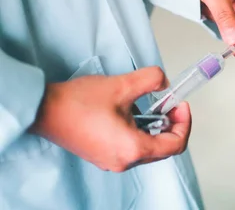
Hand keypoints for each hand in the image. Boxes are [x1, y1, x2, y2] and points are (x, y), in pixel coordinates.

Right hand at [30, 67, 190, 171]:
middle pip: (163, 148)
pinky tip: (133, 113)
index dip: (184, 123)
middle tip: (171, 104)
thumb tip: (164, 83)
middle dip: (172, 124)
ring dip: (156, 128)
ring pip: (148, 148)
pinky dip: (141, 132)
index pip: (175, 144)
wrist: (43, 110)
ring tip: (152, 106)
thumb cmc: (77, 103)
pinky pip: (132, 147)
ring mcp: (112, 160)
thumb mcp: (123, 85)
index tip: (180, 105)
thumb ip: (152, 80)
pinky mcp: (103, 155)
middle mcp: (123, 161)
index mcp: (132, 149)